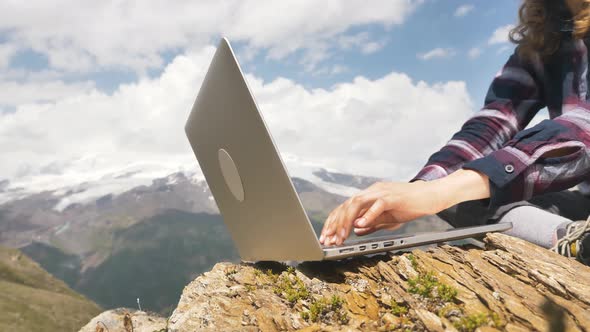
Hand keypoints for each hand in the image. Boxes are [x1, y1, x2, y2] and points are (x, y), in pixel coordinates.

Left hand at [319, 180, 445, 245]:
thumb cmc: (409, 205)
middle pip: (346, 205)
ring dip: (346, 220)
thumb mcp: (387, 217)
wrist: (430, 196)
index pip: (345, 207)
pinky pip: (377, 204)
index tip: (327, 238)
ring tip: (341, 236)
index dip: (333, 222)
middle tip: (329, 240)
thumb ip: (372, 223)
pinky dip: (367, 215)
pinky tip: (359, 225)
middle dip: (335, 224)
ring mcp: (381, 192)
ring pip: (357, 203)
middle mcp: (372, 191)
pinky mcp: (393, 196)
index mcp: (368, 195)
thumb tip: (356, 231)